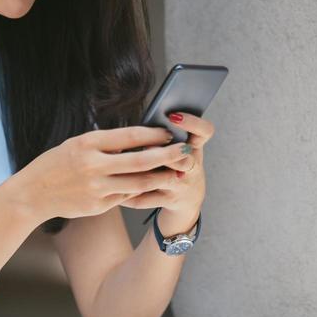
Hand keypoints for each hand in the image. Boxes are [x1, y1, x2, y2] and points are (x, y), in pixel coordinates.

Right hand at [11, 125, 189, 221]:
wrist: (32, 194)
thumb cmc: (55, 164)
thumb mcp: (76, 145)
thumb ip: (104, 144)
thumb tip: (137, 139)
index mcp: (88, 144)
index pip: (129, 136)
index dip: (153, 134)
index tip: (169, 132)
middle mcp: (93, 166)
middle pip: (140, 161)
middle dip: (167, 156)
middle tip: (185, 151)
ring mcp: (96, 188)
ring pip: (138, 183)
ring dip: (160, 177)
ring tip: (176, 172)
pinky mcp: (98, 206)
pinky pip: (125, 196)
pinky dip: (140, 191)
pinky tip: (152, 186)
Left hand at [123, 112, 211, 231]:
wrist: (189, 197)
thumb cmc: (179, 163)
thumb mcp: (181, 146)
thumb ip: (166, 135)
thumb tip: (142, 122)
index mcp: (195, 147)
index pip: (204, 132)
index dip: (193, 123)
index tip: (173, 116)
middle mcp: (192, 167)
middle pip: (183, 160)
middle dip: (163, 153)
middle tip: (146, 144)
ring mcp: (181, 186)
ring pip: (161, 180)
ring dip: (140, 173)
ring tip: (120, 165)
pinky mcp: (169, 201)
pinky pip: (145, 198)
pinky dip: (127, 194)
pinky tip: (112, 188)